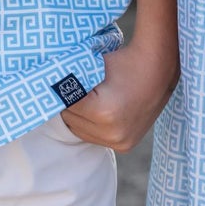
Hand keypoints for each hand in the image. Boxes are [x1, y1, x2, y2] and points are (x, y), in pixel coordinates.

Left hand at [61, 33, 177, 152]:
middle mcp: (112, 132)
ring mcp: (121, 141)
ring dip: (79, 118)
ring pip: (81, 132)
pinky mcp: (125, 145)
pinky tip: (97, 111)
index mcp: (103, 112)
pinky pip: (96, 138)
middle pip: (71, 121)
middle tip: (73, 89)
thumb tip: (45, 86)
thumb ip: (71, 80)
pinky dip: (92, 126)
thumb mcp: (93, 66)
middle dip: (69, 105)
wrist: (159, 68)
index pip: (65, 105)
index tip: (56, 82)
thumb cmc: (124, 60)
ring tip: (87, 99)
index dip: (60, 91)